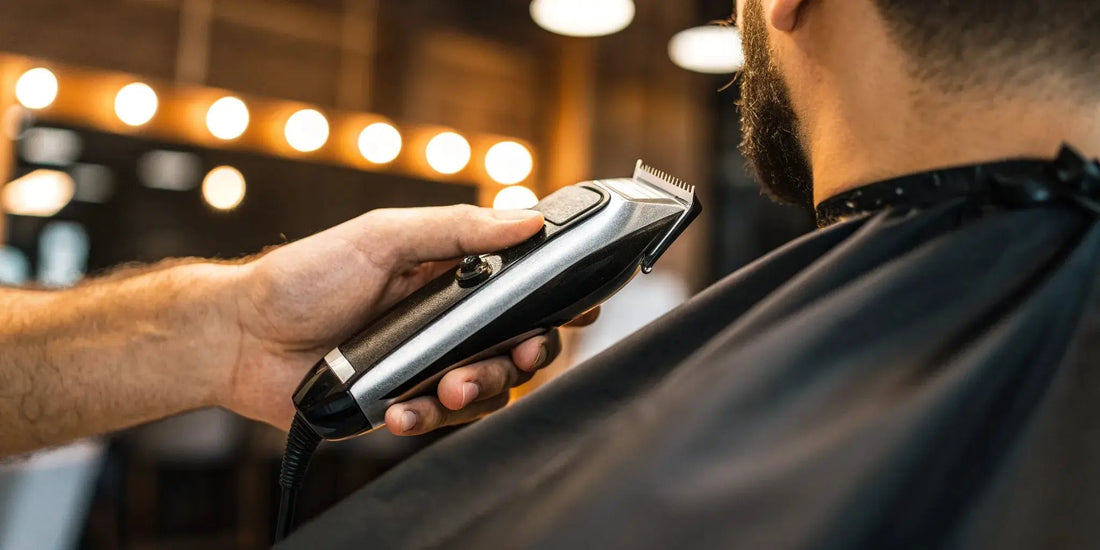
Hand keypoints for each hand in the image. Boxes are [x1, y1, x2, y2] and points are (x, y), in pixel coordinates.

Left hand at [225, 205, 590, 434]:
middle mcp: (446, 321)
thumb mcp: (381, 236)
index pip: (520, 284)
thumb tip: (524, 219)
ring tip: (445, 390)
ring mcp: (426, 364)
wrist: (240, 338)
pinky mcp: (402, 404)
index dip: (554, 298)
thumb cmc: (303, 277)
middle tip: (519, 355)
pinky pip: (439, 420)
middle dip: (525, 354)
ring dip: (477, 390)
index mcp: (448, 274)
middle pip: (517, 343)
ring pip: (487, 388)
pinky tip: (399, 412)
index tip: (577, 308)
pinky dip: (425, 419)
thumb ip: (455, 228)